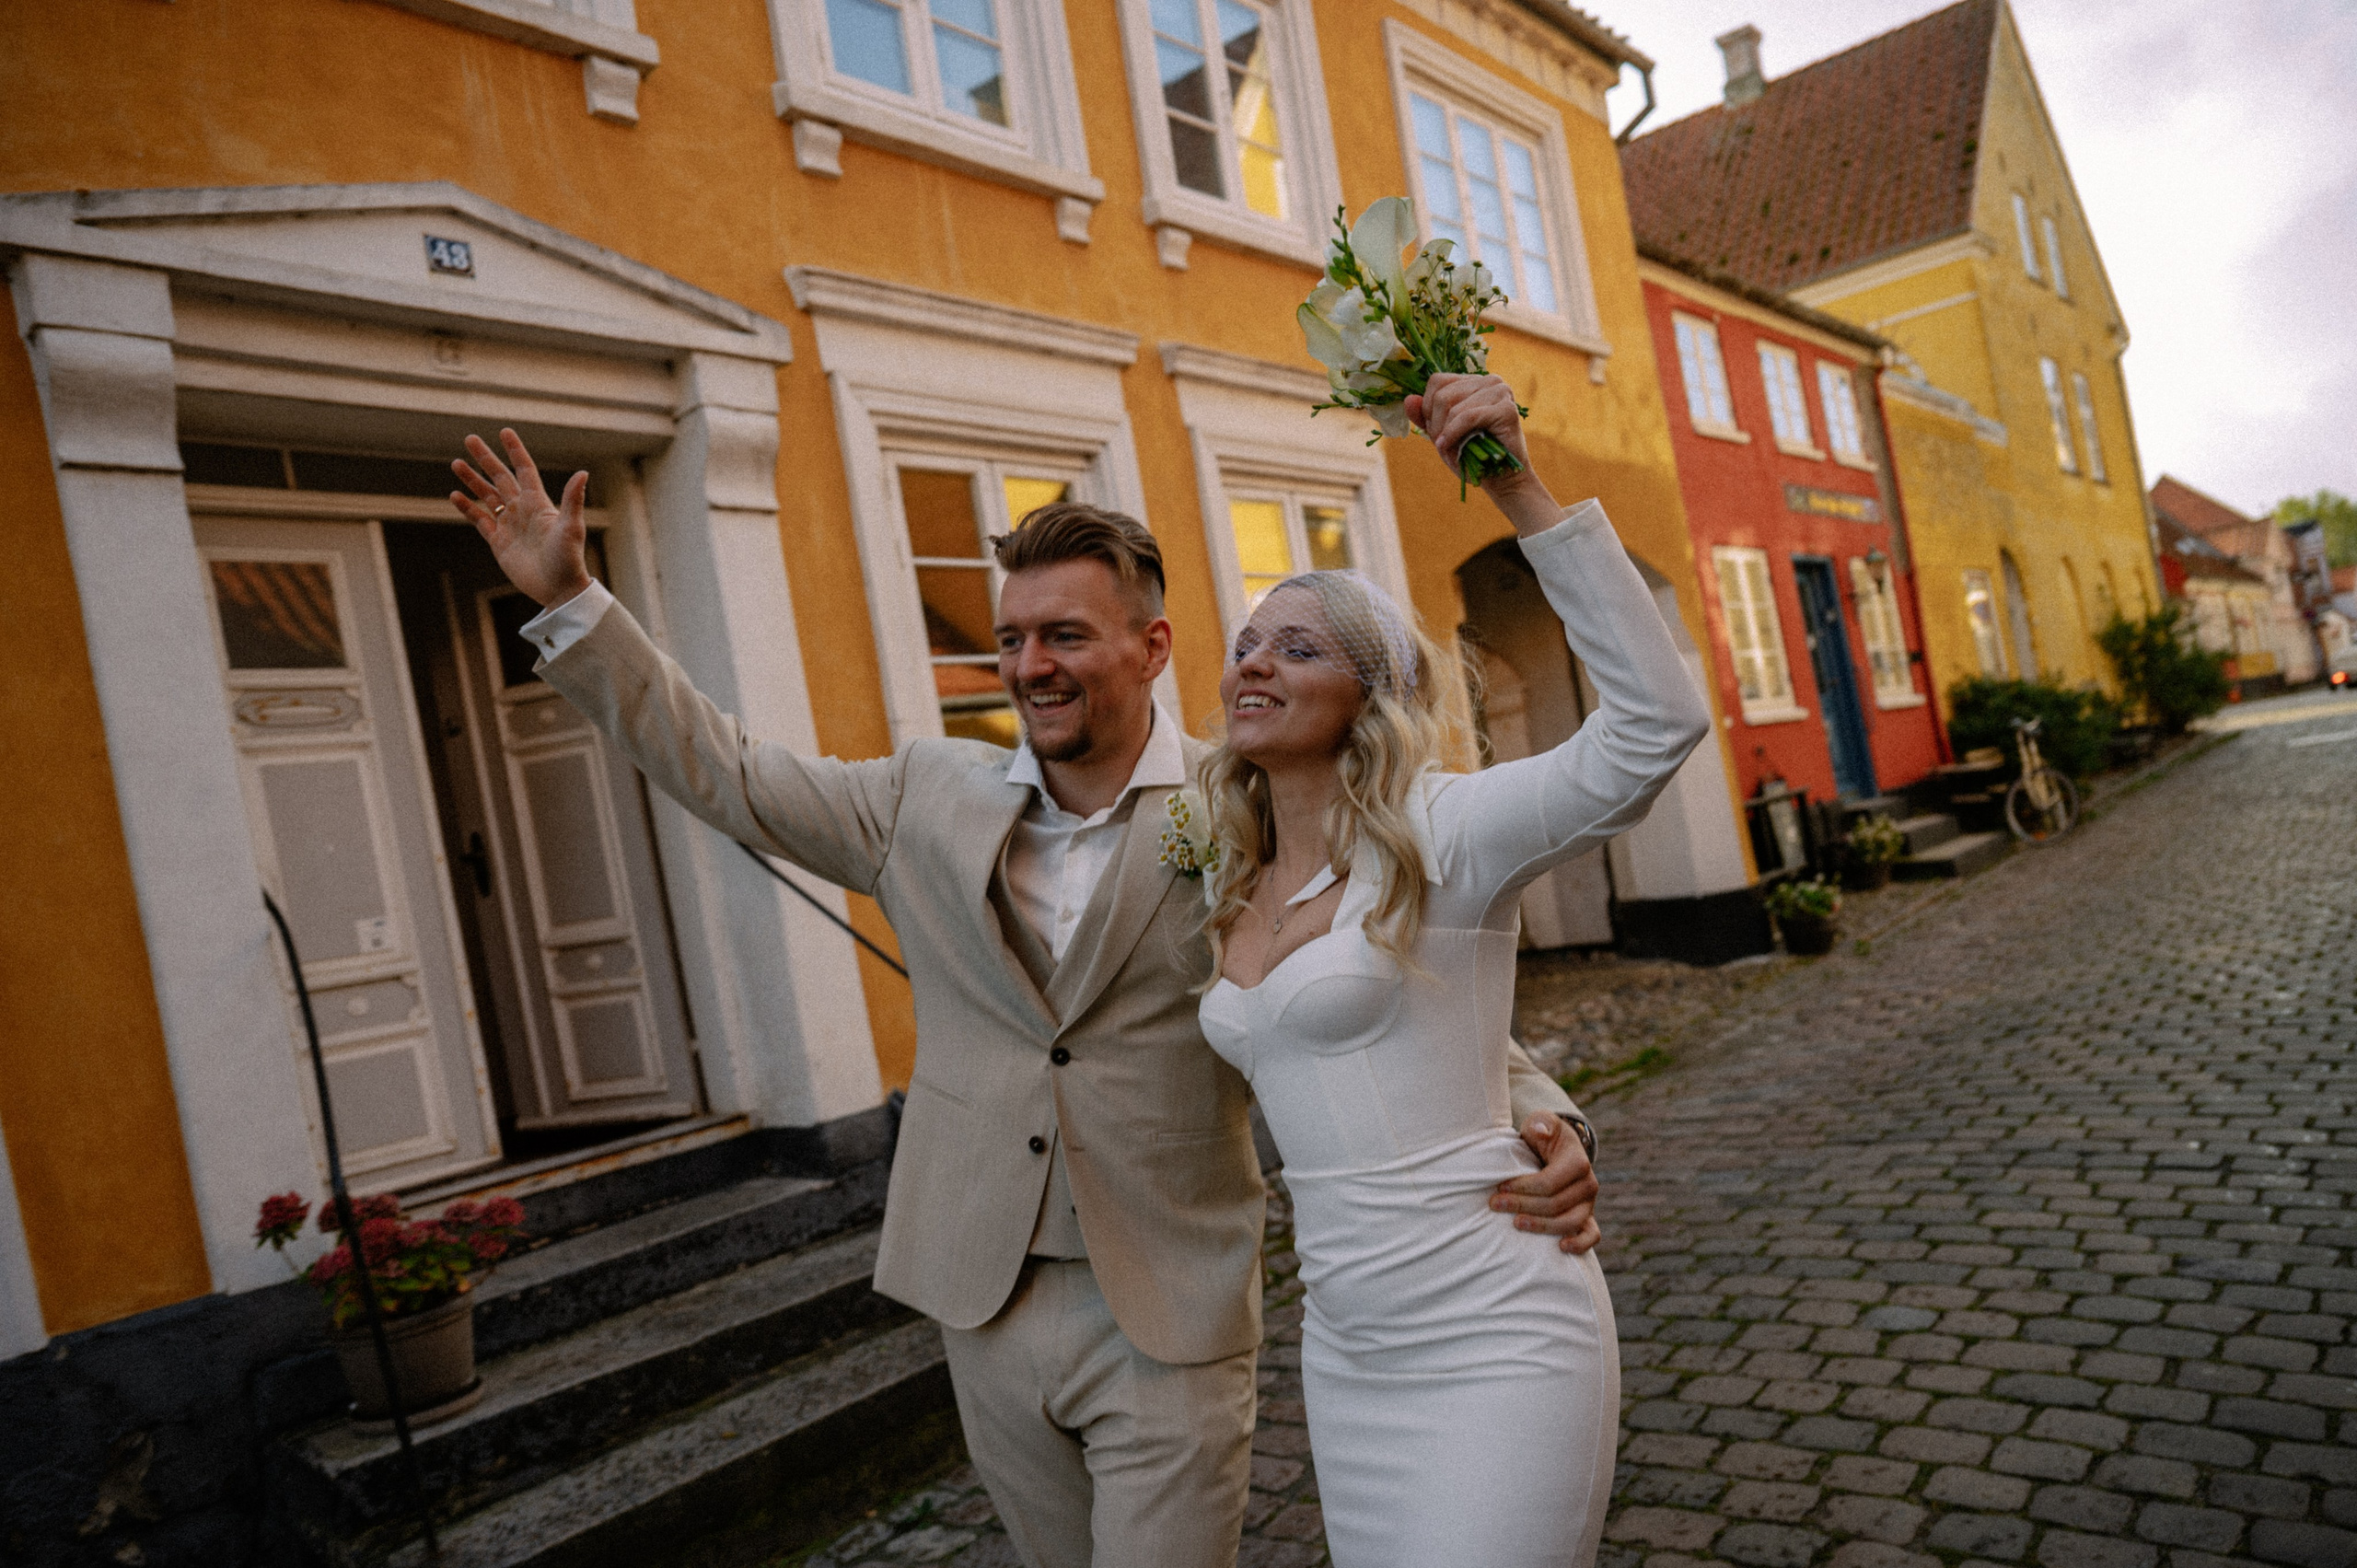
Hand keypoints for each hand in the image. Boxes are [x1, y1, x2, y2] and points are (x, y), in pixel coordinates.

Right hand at [450, 429, 591, 606]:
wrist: (558, 589)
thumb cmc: (569, 559)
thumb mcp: (571, 528)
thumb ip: (572, 500)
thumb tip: (583, 472)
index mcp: (539, 503)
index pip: (524, 470)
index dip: (515, 451)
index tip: (504, 431)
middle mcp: (523, 510)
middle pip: (500, 477)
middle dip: (486, 458)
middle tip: (470, 439)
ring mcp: (509, 525)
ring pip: (487, 496)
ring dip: (472, 480)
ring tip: (456, 463)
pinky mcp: (499, 542)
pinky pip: (480, 520)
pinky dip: (467, 508)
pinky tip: (454, 495)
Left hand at [1405, 373, 1559, 533]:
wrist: (1499, 478)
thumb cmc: (1471, 455)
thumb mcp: (1441, 433)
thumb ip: (1424, 416)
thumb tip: (1407, 399)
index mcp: (1473, 381)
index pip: (1437, 381)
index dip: (1427, 407)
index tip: (1434, 430)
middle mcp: (1489, 380)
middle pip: (1442, 395)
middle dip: (1435, 424)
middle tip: (1441, 443)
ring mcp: (1501, 392)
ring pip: (1453, 407)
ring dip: (1445, 432)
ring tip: (1451, 448)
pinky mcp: (1507, 409)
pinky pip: (1468, 417)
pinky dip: (1454, 434)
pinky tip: (1449, 446)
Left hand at [1492, 1113, 1600, 1253]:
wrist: (1557, 1150)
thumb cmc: (1544, 1136)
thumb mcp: (1541, 1122)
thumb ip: (1541, 1122)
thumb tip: (1540, 1130)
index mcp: (1578, 1161)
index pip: (1548, 1182)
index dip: (1522, 1187)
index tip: (1499, 1187)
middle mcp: (1588, 1184)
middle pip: (1554, 1204)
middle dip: (1521, 1205)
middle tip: (1494, 1204)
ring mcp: (1589, 1203)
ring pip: (1569, 1222)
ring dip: (1541, 1227)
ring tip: (1516, 1224)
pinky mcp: (1588, 1218)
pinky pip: (1591, 1236)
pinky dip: (1579, 1244)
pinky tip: (1560, 1247)